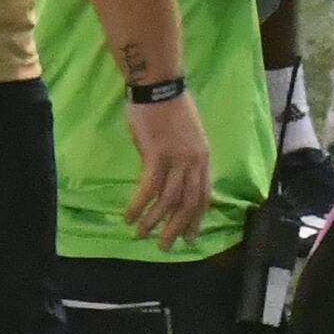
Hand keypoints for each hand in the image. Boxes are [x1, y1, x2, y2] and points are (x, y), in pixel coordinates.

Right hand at [121, 92, 212, 249]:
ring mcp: (177, 158)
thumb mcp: (188, 137)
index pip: (204, 195)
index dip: (196, 218)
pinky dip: (139, 205)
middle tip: (165, 247)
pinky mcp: (157, 154)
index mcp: (204, 157)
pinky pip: (149, 188)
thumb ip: (185, 159)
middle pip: (189, 203)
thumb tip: (176, 181)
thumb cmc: (169, 109)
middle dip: (177, 228)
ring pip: (169, 199)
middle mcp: (195, 161)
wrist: (159, 86)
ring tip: (141, 234)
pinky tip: (129, 216)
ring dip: (155, 221)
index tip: (190, 236)